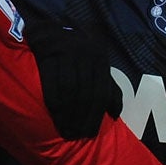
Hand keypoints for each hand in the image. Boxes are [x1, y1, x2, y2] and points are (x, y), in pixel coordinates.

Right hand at [24, 19, 119, 138]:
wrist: (49, 29)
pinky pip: (51, 79)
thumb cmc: (73, 53)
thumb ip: (106, 87)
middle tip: (73, 135)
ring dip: (66, 112)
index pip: (101, 92)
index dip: (95, 115)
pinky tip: (52, 112)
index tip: (88, 134)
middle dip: (80, 117)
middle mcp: (88, 53)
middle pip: (86, 92)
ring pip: (70, 88)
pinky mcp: (49, 49)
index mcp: (101, 59)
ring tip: (63, 129)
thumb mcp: (94, 66)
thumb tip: (116, 114)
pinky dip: (53, 98)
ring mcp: (69, 50)